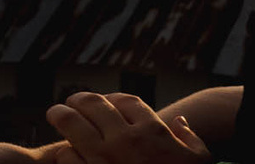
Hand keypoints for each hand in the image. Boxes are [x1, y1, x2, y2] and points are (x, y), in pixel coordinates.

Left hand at [45, 93, 211, 163]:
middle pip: (93, 104)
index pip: (125, 101)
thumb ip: (189, 138)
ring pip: (73, 124)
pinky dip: (65, 152)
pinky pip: (67, 157)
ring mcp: (104, 161)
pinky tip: (65, 153)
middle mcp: (125, 141)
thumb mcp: (199, 161)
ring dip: (62, 118)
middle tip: (70, 102)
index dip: (112, 98)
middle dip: (79, 100)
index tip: (105, 101)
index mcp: (152, 132)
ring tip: (55, 114)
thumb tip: (179, 121)